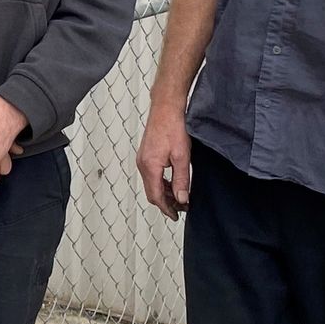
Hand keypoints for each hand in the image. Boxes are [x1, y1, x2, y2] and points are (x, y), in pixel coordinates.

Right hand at [137, 101, 191, 217]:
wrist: (166, 108)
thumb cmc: (173, 127)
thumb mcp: (182, 157)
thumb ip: (181, 180)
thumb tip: (182, 199)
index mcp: (150, 167)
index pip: (156, 196)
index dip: (167, 209)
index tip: (177, 215)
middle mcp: (142, 164)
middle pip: (152, 193)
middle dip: (166, 203)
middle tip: (181, 208)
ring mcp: (142, 159)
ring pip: (151, 184)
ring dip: (164, 193)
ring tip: (180, 196)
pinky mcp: (145, 154)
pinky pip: (151, 175)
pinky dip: (161, 183)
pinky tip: (172, 182)